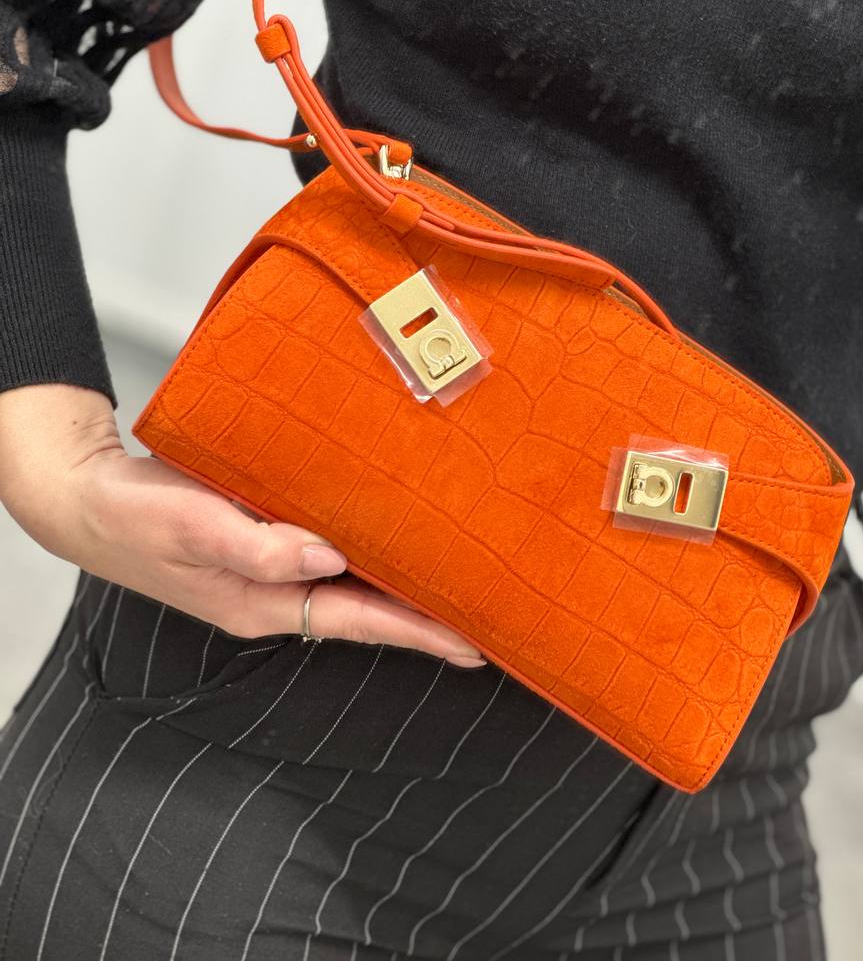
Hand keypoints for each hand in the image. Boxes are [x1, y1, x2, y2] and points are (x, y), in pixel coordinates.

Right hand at [0, 384, 485, 665]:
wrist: (90, 500)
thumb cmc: (133, 517)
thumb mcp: (192, 529)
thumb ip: (257, 547)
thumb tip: (327, 558)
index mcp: (263, 602)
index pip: (360, 621)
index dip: (419, 631)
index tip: (475, 643)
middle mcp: (276, 592)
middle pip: (367, 608)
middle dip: (426, 614)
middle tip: (490, 612)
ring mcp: (272, 569)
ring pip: (352, 581)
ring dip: (402, 581)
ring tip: (460, 577)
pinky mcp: (265, 538)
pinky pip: (328, 550)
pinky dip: (367, 546)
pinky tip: (391, 531)